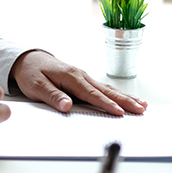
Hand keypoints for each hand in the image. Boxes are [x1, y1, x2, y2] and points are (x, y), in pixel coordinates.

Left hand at [11, 50, 146, 115]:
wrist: (29, 59)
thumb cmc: (32, 73)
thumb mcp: (36, 86)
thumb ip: (53, 96)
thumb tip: (67, 106)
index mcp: (71, 77)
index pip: (92, 94)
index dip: (107, 104)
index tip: (120, 112)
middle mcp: (82, 76)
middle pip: (107, 91)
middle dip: (125, 101)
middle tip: (140, 109)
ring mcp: (85, 77)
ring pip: (109, 89)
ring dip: (126, 98)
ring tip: (142, 106)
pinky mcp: (85, 80)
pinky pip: (104, 89)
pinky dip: (118, 95)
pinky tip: (128, 99)